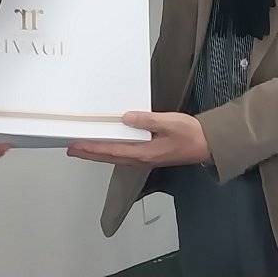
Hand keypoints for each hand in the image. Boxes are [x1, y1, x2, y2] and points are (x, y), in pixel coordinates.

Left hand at [66, 112, 209, 167]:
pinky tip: (108, 146)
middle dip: (89, 153)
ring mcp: (145, 159)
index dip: (92, 148)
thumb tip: (126, 118)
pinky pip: (123, 155)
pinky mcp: (149, 155)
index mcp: (144, 153)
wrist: (206, 144)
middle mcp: (141, 159)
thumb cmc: (190, 134)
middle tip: (71, 148)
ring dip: (98, 153)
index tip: (76, 145)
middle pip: (109, 157)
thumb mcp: (169, 122)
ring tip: (84, 148)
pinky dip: (110, 151)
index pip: (111, 150)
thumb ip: (146, 120)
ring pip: (115, 157)